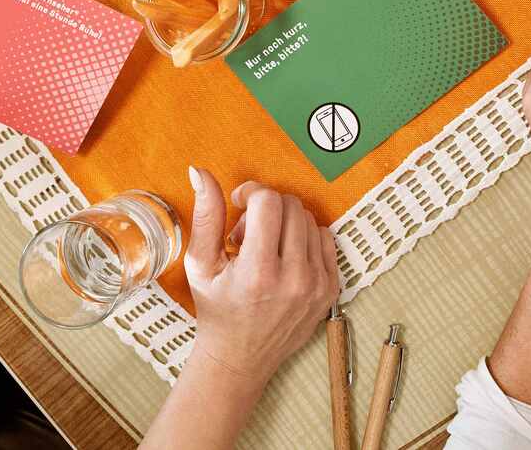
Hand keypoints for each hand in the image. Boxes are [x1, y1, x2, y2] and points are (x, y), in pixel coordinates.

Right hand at [184, 169, 339, 387]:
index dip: (251, 192)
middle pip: (291, 206)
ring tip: (264, 247)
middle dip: (266, 208)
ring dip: (284, 223)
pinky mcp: (330, 290)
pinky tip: (284, 257)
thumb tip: (200, 171)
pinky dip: (304, 238)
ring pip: (309, 219)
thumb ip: (205, 215)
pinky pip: (325, 238)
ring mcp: (317, 285)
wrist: (240, 358)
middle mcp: (293, 279)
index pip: (268, 202)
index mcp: (258, 272)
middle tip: (246, 232)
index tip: (239, 203)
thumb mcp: (199, 264)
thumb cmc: (216, 310)